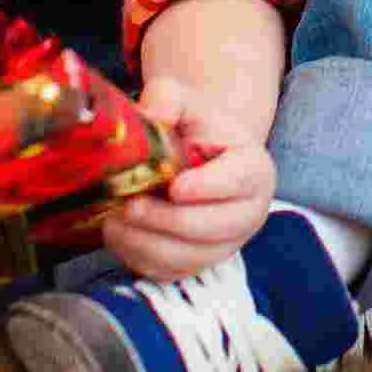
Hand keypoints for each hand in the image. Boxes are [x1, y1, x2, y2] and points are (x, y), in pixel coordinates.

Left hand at [100, 76, 275, 283]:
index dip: (208, 187)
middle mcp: (248, 213)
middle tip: (131, 206)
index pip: (239, 180)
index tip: (175, 186)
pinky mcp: (198, 265)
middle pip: (214, 228)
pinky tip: (119, 233)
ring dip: (147, 243)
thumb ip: (168, 98)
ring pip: (189, 257)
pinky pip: (170, 273)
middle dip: (168, 220)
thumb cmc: (194, 129)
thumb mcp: (185, 102)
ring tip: (116, 219)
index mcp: (255, 168)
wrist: (197, 158)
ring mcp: (224, 245)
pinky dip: (140, 257)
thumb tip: (150, 116)